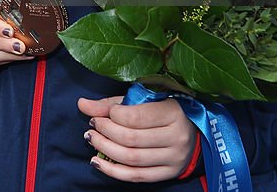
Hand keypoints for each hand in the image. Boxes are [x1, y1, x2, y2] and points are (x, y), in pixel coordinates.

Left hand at [78, 96, 196, 182]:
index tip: (100, 113)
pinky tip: (97, 161)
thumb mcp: (143, 100)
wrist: (194, 132)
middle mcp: (176, 137)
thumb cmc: (164, 110)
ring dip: (105, 149)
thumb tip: (82, 104)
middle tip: (92, 126)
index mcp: (172, 113)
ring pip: (132, 158)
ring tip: (92, 139)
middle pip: (131, 139)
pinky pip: (137, 176)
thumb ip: (112, 103)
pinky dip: (113, 171)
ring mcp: (174, 158)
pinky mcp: (169, 173)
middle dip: (105, 132)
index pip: (135, 117)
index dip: (111, 115)